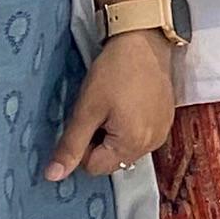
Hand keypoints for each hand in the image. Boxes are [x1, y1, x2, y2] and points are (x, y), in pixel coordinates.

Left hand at [42, 27, 176, 180]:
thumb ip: (71, 146)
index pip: (94, 167)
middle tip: (98, 112)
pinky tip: (128, 102)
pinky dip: (130, 125)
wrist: (145, 42)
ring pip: (125, 149)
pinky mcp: (166, 120)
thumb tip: (53, 176)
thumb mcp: (86, 109)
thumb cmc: (115, 72)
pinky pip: (141, 135)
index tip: (85, 120)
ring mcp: (162, 132)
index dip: (82, 147)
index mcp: (132, 145)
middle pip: (112, 160)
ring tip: (114, 105)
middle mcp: (152, 145)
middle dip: (99, 142)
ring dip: (114, 134)